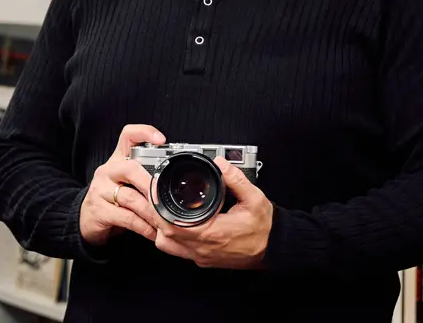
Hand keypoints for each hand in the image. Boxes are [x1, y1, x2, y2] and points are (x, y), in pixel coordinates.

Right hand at [79, 124, 164, 247]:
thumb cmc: (114, 198)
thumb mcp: (127, 181)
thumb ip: (145, 176)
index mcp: (118, 160)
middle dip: (152, 184)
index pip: (128, 136)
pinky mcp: (99, 211)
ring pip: (130, 197)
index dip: (144, 133)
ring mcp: (100, 191)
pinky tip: (153, 232)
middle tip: (168, 195)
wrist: (86, 219)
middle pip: (131, 169)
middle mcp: (107, 171)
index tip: (161, 139)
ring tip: (165, 221)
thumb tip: (176, 178)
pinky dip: (143, 227)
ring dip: (152, 211)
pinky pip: (126, 218)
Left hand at [146, 156, 273, 269]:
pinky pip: (176, 250)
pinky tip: (170, 223)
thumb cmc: (265, 228)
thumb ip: (236, 179)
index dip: (158, 204)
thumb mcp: (255, 199)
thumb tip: (221, 163)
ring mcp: (200, 255)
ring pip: (166, 245)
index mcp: (211, 233)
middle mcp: (201, 247)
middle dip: (150, 210)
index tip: (153, 187)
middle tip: (147, 191)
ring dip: (157, 225)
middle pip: (162, 232)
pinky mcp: (203, 259)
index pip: (172, 222)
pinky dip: (168, 235)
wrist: (275, 249)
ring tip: (155, 205)